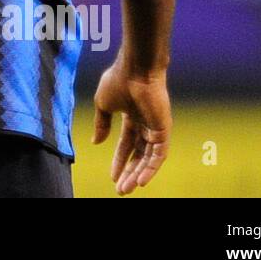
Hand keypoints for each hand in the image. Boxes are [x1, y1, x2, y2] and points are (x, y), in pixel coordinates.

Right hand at [92, 63, 170, 194]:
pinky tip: (142, 181)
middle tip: (121, 189)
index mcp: (131, 116)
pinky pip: (158, 155)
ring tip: (128, 189)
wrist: (135, 69)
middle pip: (138, 155)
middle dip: (129, 173)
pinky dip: (151, 169)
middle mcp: (145, 124)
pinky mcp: (163, 130)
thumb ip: (101, 124)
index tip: (112, 176)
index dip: (118, 160)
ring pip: (148, 158)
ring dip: (138, 175)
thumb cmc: (118, 80)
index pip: (126, 144)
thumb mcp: (103, 104)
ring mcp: (156, 128)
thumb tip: (97, 142)